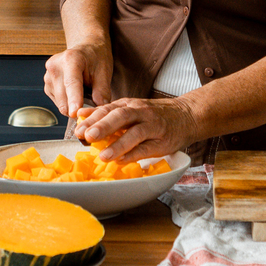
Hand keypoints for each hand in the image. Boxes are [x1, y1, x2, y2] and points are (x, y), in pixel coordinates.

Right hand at [44, 42, 112, 119]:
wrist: (86, 50)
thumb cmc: (95, 59)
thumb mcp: (104, 72)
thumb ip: (102, 92)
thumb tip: (97, 112)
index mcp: (70, 59)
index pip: (71, 82)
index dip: (74, 99)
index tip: (75, 113)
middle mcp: (55, 67)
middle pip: (64, 98)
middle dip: (78, 108)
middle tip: (93, 107)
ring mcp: (48, 77)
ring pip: (61, 104)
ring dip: (73, 107)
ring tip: (85, 95)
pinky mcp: (47, 87)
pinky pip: (59, 104)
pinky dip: (69, 104)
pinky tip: (77, 94)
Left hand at [76, 95, 199, 162]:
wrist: (187, 115)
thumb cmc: (154, 115)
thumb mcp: (130, 108)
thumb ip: (107, 112)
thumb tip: (82, 115)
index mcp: (129, 104)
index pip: (108, 109)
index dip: (92, 119)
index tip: (78, 129)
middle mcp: (140, 112)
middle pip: (120, 117)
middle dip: (103, 126)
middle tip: (88, 136)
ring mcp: (153, 126)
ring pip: (134, 133)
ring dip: (118, 144)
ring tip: (103, 156)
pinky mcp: (162, 141)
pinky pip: (146, 148)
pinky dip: (133, 154)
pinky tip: (122, 161)